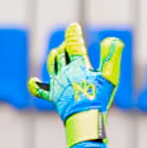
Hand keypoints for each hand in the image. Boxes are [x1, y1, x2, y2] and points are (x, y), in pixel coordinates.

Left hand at [29, 22, 123, 147]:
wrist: (84, 121)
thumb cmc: (99, 99)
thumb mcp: (110, 77)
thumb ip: (111, 57)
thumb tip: (112, 39)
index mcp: (79, 66)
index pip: (74, 45)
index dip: (74, 34)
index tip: (73, 26)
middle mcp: (65, 73)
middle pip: (62, 53)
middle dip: (66, 45)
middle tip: (70, 43)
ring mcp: (57, 85)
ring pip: (51, 65)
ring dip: (54, 57)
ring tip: (57, 52)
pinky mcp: (53, 97)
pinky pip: (40, 90)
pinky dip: (36, 84)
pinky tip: (33, 80)